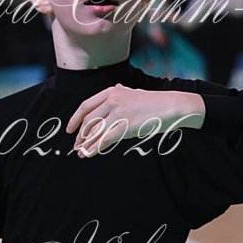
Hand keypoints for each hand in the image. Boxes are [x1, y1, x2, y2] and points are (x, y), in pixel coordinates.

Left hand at [67, 85, 204, 156]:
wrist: (172, 106)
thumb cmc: (154, 102)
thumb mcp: (135, 92)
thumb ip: (122, 92)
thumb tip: (115, 89)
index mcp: (111, 92)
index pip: (86, 106)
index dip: (75, 119)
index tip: (70, 130)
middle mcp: (112, 100)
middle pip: (88, 120)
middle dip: (80, 135)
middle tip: (76, 146)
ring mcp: (119, 113)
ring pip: (95, 131)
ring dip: (85, 144)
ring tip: (81, 153)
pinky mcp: (126, 126)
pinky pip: (105, 139)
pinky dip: (95, 148)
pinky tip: (90, 154)